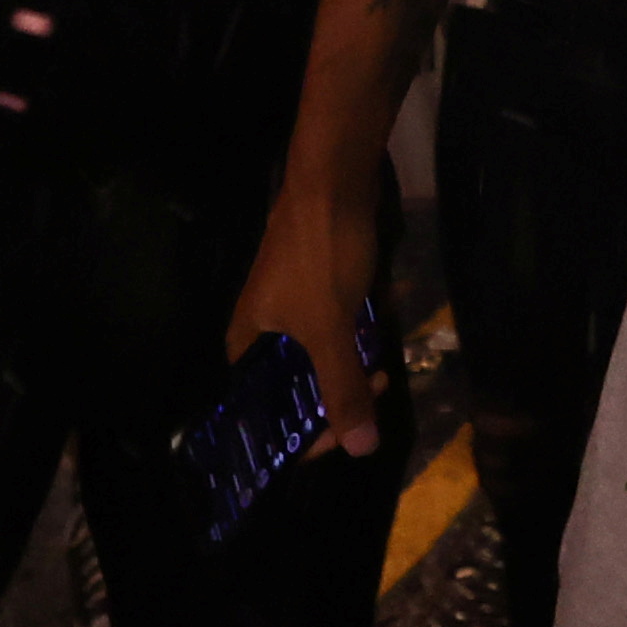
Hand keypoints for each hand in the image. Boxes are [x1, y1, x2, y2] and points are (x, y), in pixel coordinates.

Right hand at [220, 181, 389, 461]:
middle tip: (370, 396)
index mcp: (246, 342)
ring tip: (379, 374)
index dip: (297, 433)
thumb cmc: (319, 255)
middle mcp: (262, 326)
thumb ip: (342, 387)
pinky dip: (352, 338)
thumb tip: (360, 448)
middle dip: (332, 398)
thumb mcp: (330, 329)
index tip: (339, 438)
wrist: (335, 178)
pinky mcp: (316, 282)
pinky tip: (376, 342)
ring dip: (347, 368)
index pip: (260, 410)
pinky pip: (331, 325)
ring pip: (315, 353)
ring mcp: (290, 302)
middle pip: (291, 383)